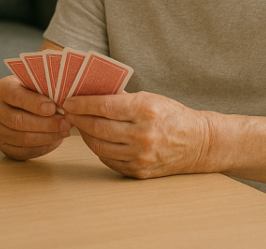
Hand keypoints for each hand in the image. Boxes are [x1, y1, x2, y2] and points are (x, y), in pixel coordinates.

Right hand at [0, 76, 71, 160]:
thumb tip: (63, 102)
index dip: (34, 103)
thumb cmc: (31, 91)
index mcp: (1, 89)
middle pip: (18, 121)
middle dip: (45, 124)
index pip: (15, 96)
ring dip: (47, 137)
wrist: (18, 102)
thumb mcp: (34, 83)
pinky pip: (22, 152)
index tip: (53, 108)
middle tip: (65, 123)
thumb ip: (44, 90)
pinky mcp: (2, 145)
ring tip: (64, 132)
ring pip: (21, 138)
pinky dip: (42, 148)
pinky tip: (55, 141)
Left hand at [63, 91, 211, 178]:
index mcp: (145, 110)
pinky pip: (109, 160)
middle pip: (98, 127)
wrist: (198, 142)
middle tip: (67, 112)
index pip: (104, 106)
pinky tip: (95, 139)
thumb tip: (89, 93)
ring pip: (99, 147)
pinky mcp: (139, 171)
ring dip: (85, 135)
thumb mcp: (149, 98)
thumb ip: (120, 98)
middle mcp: (143, 135)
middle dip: (78, 119)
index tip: (68, 101)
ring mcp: (141, 156)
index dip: (82, 104)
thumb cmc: (171, 115)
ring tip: (79, 125)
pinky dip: (98, 149)